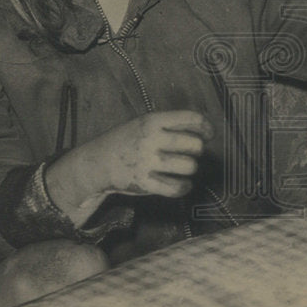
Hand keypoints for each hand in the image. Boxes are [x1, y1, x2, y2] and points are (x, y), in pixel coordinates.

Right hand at [83, 110, 213, 197]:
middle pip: (195, 144)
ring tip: (185, 167)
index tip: (209, 134)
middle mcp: (151, 140)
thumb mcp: (144, 123)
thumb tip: (204, 131)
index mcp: (152, 121)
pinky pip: (176, 188)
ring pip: (189, 166)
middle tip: (192, 152)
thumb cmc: (126, 141)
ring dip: (191, 168)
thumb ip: (170, 124)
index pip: (191, 118)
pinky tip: (184, 184)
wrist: (97, 162)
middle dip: (198, 150)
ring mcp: (147, 162)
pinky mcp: (144, 183)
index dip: (206, 127)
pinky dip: (185, 187)